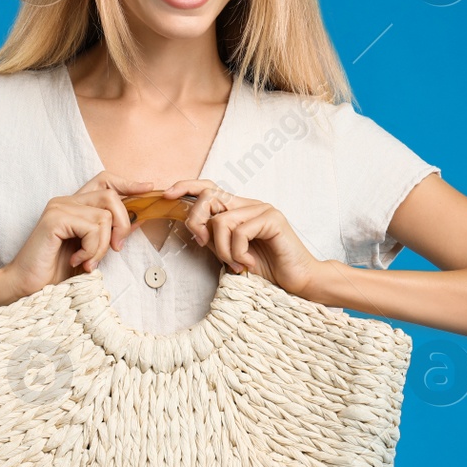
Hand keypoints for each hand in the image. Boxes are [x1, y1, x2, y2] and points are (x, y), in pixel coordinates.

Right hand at [0, 171, 154, 299]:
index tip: (147, 188)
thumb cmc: (57, 272)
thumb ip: (109, 233)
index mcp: (74, 206)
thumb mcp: (92, 250)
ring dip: (102, 246)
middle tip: (116, 249)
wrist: (28, 288)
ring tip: (88, 262)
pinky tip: (77, 261)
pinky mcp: (55, 219)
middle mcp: (66, 201)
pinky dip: (91, 250)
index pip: (104, 181)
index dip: (127, 183)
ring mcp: (59, 208)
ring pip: (104, 216)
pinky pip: (92, 228)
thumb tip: (138, 218)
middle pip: (111, 196)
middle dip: (122, 224)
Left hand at [158, 179, 326, 296]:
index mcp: (239, 209)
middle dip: (197, 223)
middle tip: (205, 246)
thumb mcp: (231, 252)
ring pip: (221, 220)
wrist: (299, 281)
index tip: (167, 195)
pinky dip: (238, 253)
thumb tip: (194, 228)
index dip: (186, 186)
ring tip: (235, 263)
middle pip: (209, 197)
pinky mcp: (272, 218)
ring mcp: (262, 209)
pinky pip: (239, 231)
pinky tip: (249, 264)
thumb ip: (214, 237)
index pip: (209, 187)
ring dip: (222, 249)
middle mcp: (249, 204)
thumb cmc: (267, 268)